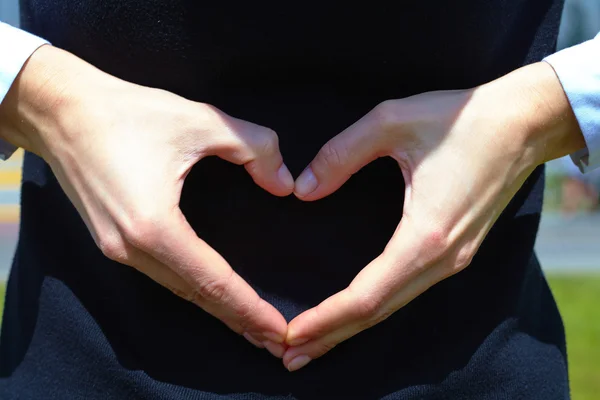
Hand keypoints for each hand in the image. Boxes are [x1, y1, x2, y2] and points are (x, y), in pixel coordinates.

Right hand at [0, 45, 292, 354]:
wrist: (61, 110)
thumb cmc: (128, 113)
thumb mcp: (201, 120)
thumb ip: (254, 148)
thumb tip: (286, 184)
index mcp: (154, 226)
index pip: (214, 281)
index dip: (250, 309)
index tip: (280, 332)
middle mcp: (132, 249)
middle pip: (197, 296)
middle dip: (239, 321)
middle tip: (277, 344)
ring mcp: (117, 250)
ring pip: (178, 290)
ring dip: (217, 309)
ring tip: (253, 326)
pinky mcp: (112, 242)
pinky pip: (162, 276)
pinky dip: (193, 290)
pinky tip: (213, 294)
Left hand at [282, 62, 585, 370]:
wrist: (524, 122)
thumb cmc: (461, 118)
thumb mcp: (391, 121)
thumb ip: (340, 154)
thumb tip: (304, 190)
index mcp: (426, 234)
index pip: (367, 295)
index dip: (326, 318)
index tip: (291, 334)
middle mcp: (442, 259)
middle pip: (378, 312)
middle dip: (332, 335)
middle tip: (289, 355)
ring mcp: (453, 260)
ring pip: (393, 306)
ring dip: (351, 326)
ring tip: (313, 342)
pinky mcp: (455, 252)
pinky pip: (407, 290)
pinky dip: (374, 307)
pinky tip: (353, 312)